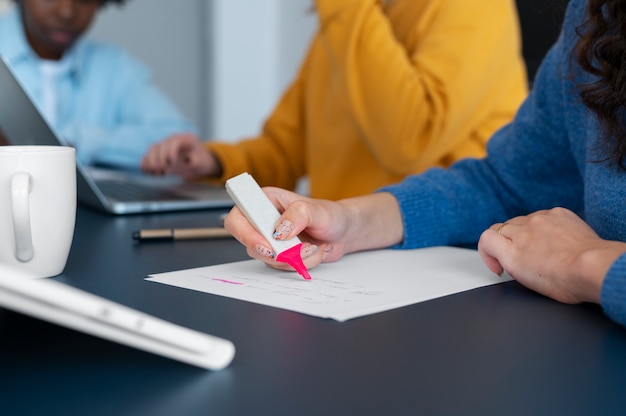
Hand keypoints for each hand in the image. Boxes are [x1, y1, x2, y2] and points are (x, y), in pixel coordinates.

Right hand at [141, 133, 220, 178]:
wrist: (196, 160)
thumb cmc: (201, 159)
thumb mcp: (203, 161)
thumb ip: (198, 161)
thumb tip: (190, 160)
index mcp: (185, 139)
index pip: (174, 141)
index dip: (170, 152)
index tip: (172, 163)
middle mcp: (172, 140)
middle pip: (160, 146)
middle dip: (160, 160)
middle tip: (164, 171)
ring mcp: (164, 146)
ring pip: (151, 150)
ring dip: (151, 163)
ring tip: (158, 174)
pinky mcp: (158, 154)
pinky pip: (147, 157)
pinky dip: (146, 165)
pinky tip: (152, 173)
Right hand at [223, 188, 402, 271]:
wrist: (343, 232)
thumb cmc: (329, 214)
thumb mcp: (316, 210)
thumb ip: (297, 215)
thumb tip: (280, 230)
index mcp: (264, 202)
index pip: (237, 217)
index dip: (245, 233)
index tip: (266, 244)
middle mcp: (263, 221)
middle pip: (249, 243)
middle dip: (273, 252)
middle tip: (292, 252)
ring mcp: (270, 240)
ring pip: (267, 259)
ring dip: (292, 258)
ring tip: (312, 246)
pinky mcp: (280, 255)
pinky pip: (281, 267)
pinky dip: (299, 264)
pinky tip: (312, 252)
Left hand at [478, 207, 625, 304]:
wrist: (591, 267)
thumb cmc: (594, 265)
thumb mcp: (581, 242)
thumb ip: (567, 240)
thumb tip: (562, 254)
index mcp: (558, 216)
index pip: (532, 220)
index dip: (526, 235)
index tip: (530, 250)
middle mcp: (537, 220)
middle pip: (513, 225)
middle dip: (513, 242)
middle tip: (519, 263)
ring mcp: (522, 232)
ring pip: (499, 231)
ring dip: (501, 247)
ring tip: (506, 266)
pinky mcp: (510, 249)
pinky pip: (487, 240)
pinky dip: (486, 252)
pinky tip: (495, 268)